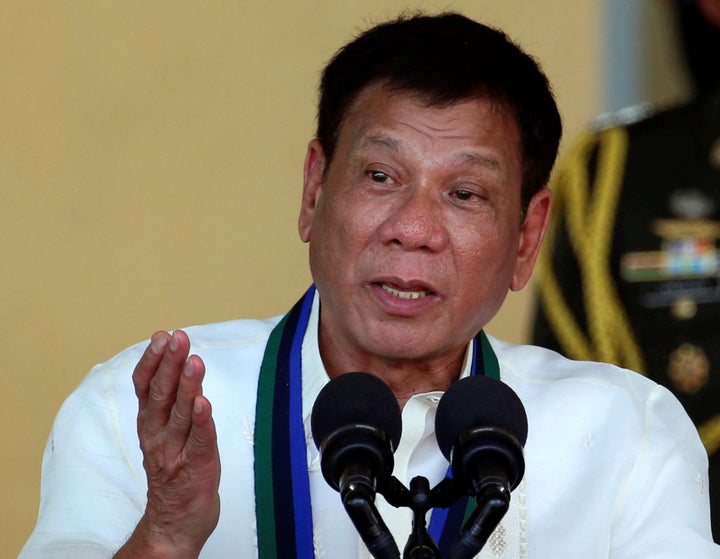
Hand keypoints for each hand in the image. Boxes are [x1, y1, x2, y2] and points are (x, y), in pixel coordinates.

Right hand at [115, 330, 220, 557]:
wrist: (174, 522)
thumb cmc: (174, 469)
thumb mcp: (164, 430)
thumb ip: (169, 399)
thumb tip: (178, 360)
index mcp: (149, 423)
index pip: (145, 386)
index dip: (152, 360)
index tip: (161, 336)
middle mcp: (157, 435)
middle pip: (161, 395)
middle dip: (169, 364)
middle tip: (177, 339)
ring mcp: (175, 452)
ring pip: (180, 414)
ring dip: (187, 386)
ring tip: (193, 362)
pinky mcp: (196, 467)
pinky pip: (199, 441)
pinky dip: (202, 422)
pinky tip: (204, 402)